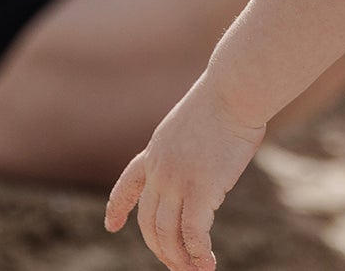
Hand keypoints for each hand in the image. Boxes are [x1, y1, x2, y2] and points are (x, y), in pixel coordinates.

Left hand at [105, 83, 266, 270]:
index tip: (110, 226)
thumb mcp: (198, 121)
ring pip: (167, 233)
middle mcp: (160, 170)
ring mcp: (177, 181)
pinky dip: (198, 253)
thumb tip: (208, 158)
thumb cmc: (228, 98)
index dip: (117, 207)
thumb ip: (193, 146)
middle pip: (148, 220)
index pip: (128, 183)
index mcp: (156, 150)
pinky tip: (207, 264)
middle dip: (159, 247)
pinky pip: (193, 234)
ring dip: (179, 258)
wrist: (234, 91)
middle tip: (174, 263)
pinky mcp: (200, 190)